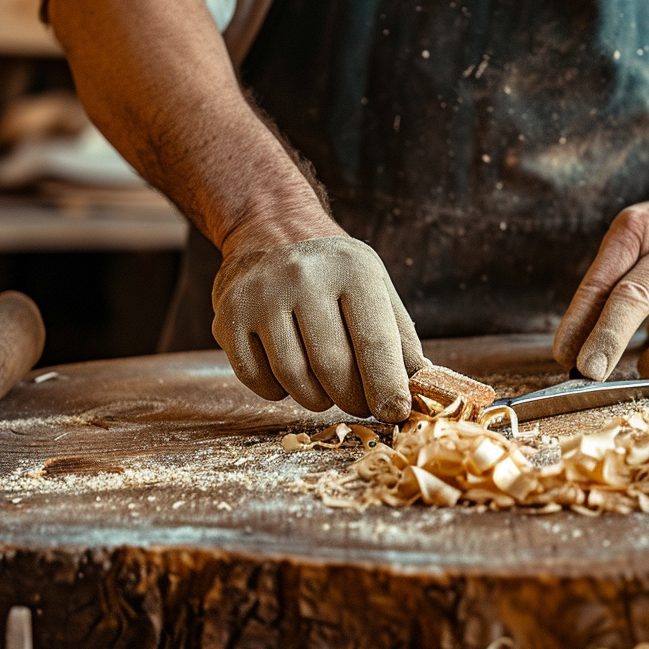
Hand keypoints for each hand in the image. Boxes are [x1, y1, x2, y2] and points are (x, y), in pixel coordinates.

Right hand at [212, 236, 426, 420]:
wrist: (273, 235)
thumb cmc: (336, 275)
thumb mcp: (377, 291)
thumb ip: (401, 343)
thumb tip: (420, 395)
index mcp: (352, 269)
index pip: (374, 342)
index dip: (386, 386)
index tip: (395, 413)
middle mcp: (303, 276)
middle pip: (333, 368)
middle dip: (353, 399)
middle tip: (360, 404)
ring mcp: (260, 295)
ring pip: (294, 379)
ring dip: (316, 398)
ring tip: (327, 387)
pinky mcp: (228, 316)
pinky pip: (256, 380)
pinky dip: (278, 391)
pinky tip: (289, 372)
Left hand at [553, 186, 648, 379]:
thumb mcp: (632, 238)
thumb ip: (607, 284)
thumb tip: (577, 344)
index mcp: (636, 232)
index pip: (599, 282)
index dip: (578, 322)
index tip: (564, 356)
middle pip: (636, 297)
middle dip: (609, 338)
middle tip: (590, 372)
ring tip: (644, 372)